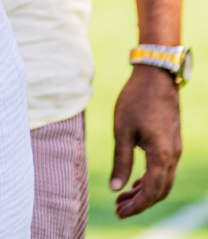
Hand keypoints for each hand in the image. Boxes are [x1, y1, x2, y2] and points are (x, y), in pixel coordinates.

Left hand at [111, 65, 181, 216]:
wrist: (156, 77)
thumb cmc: (136, 100)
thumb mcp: (122, 130)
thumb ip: (121, 161)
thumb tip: (116, 188)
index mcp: (161, 155)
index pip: (151, 191)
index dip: (136, 205)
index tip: (119, 212)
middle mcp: (172, 155)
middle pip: (160, 190)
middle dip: (140, 203)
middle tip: (118, 209)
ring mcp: (174, 149)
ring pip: (163, 181)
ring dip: (145, 192)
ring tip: (122, 198)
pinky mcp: (171, 143)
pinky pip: (164, 170)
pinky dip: (150, 180)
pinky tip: (134, 181)